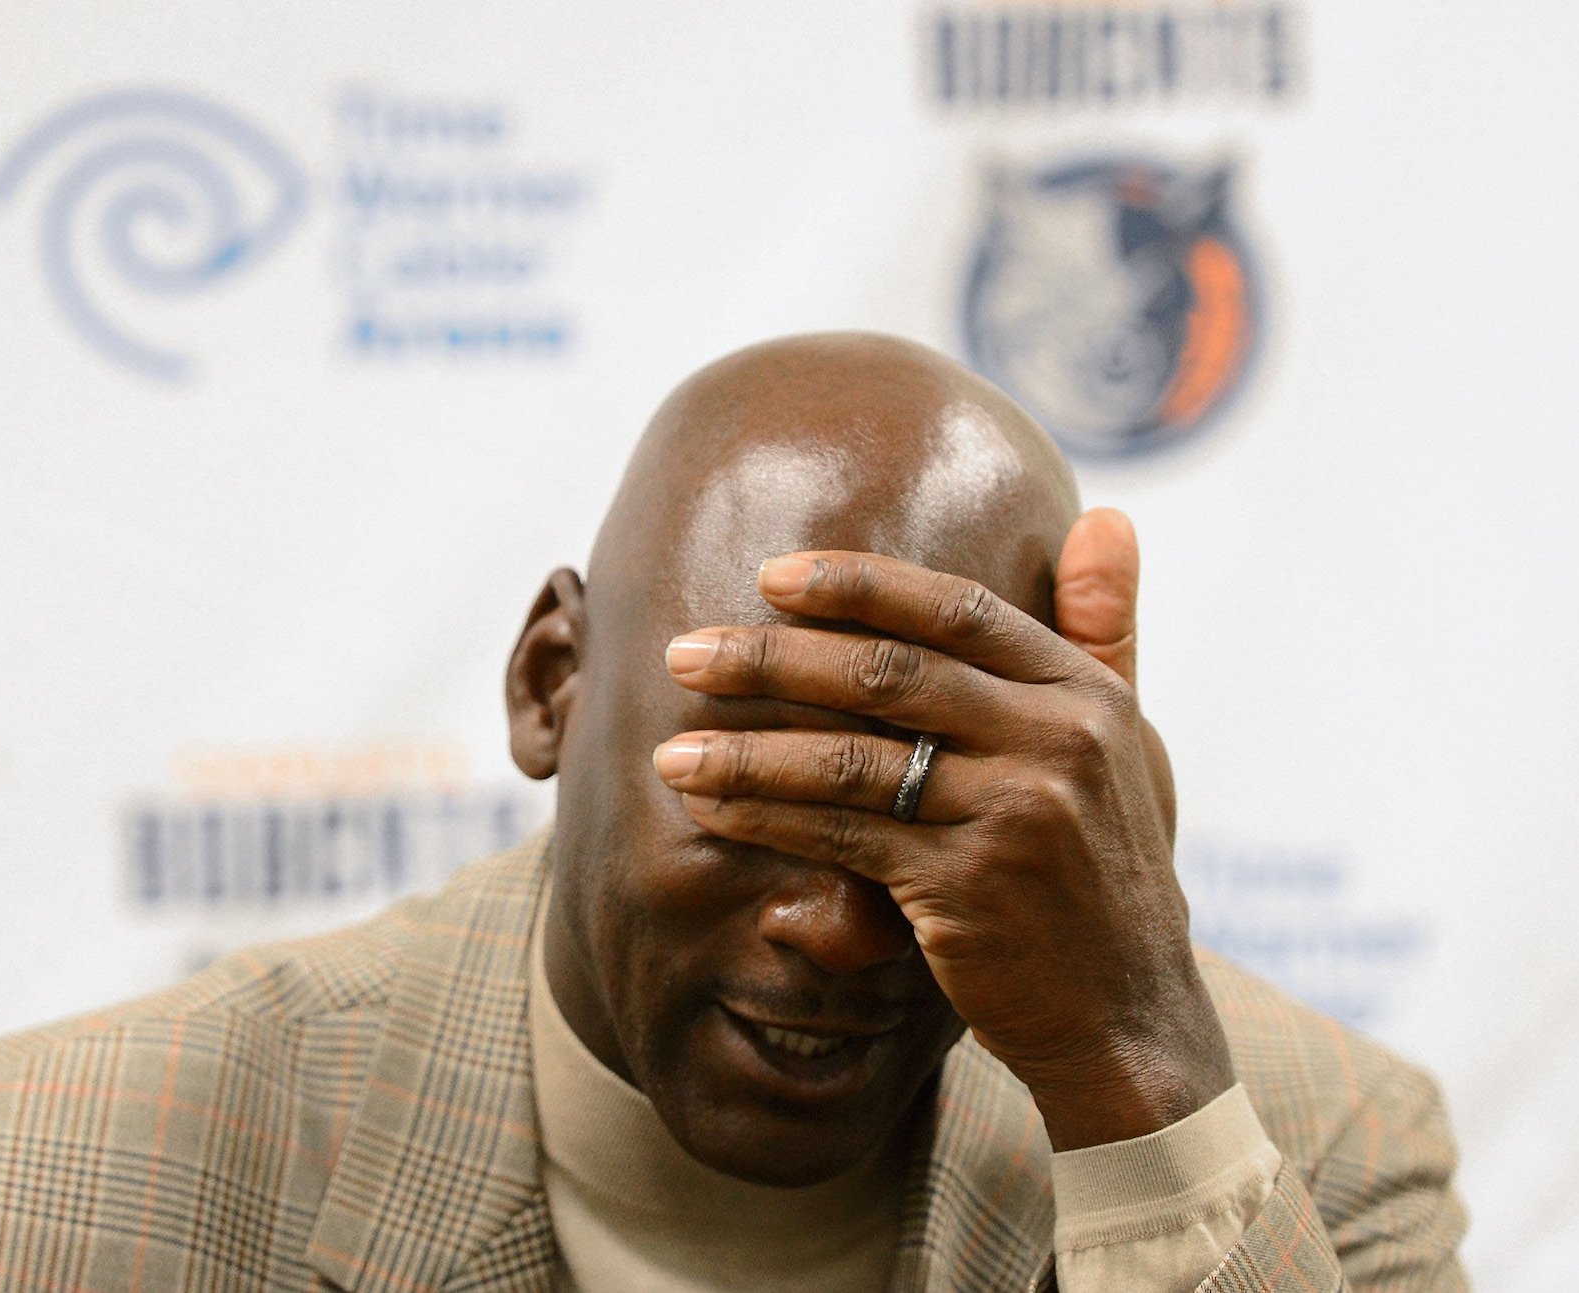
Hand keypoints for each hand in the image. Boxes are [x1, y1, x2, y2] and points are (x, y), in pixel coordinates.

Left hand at [653, 510, 1232, 1149]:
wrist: (1128, 1017)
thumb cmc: (1108, 868)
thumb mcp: (1129, 743)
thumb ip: (1107, 631)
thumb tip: (1104, 515)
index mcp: (1086, 695)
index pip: (957, 610)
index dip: (858, 586)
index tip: (770, 576)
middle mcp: (1057, 744)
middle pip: (887, 675)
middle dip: (771, 659)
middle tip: (684, 654)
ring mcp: (1014, 817)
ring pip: (850, 762)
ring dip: (746, 752)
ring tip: (669, 752)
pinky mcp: (967, 891)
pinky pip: (841, 839)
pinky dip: (768, 821)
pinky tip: (712, 811)